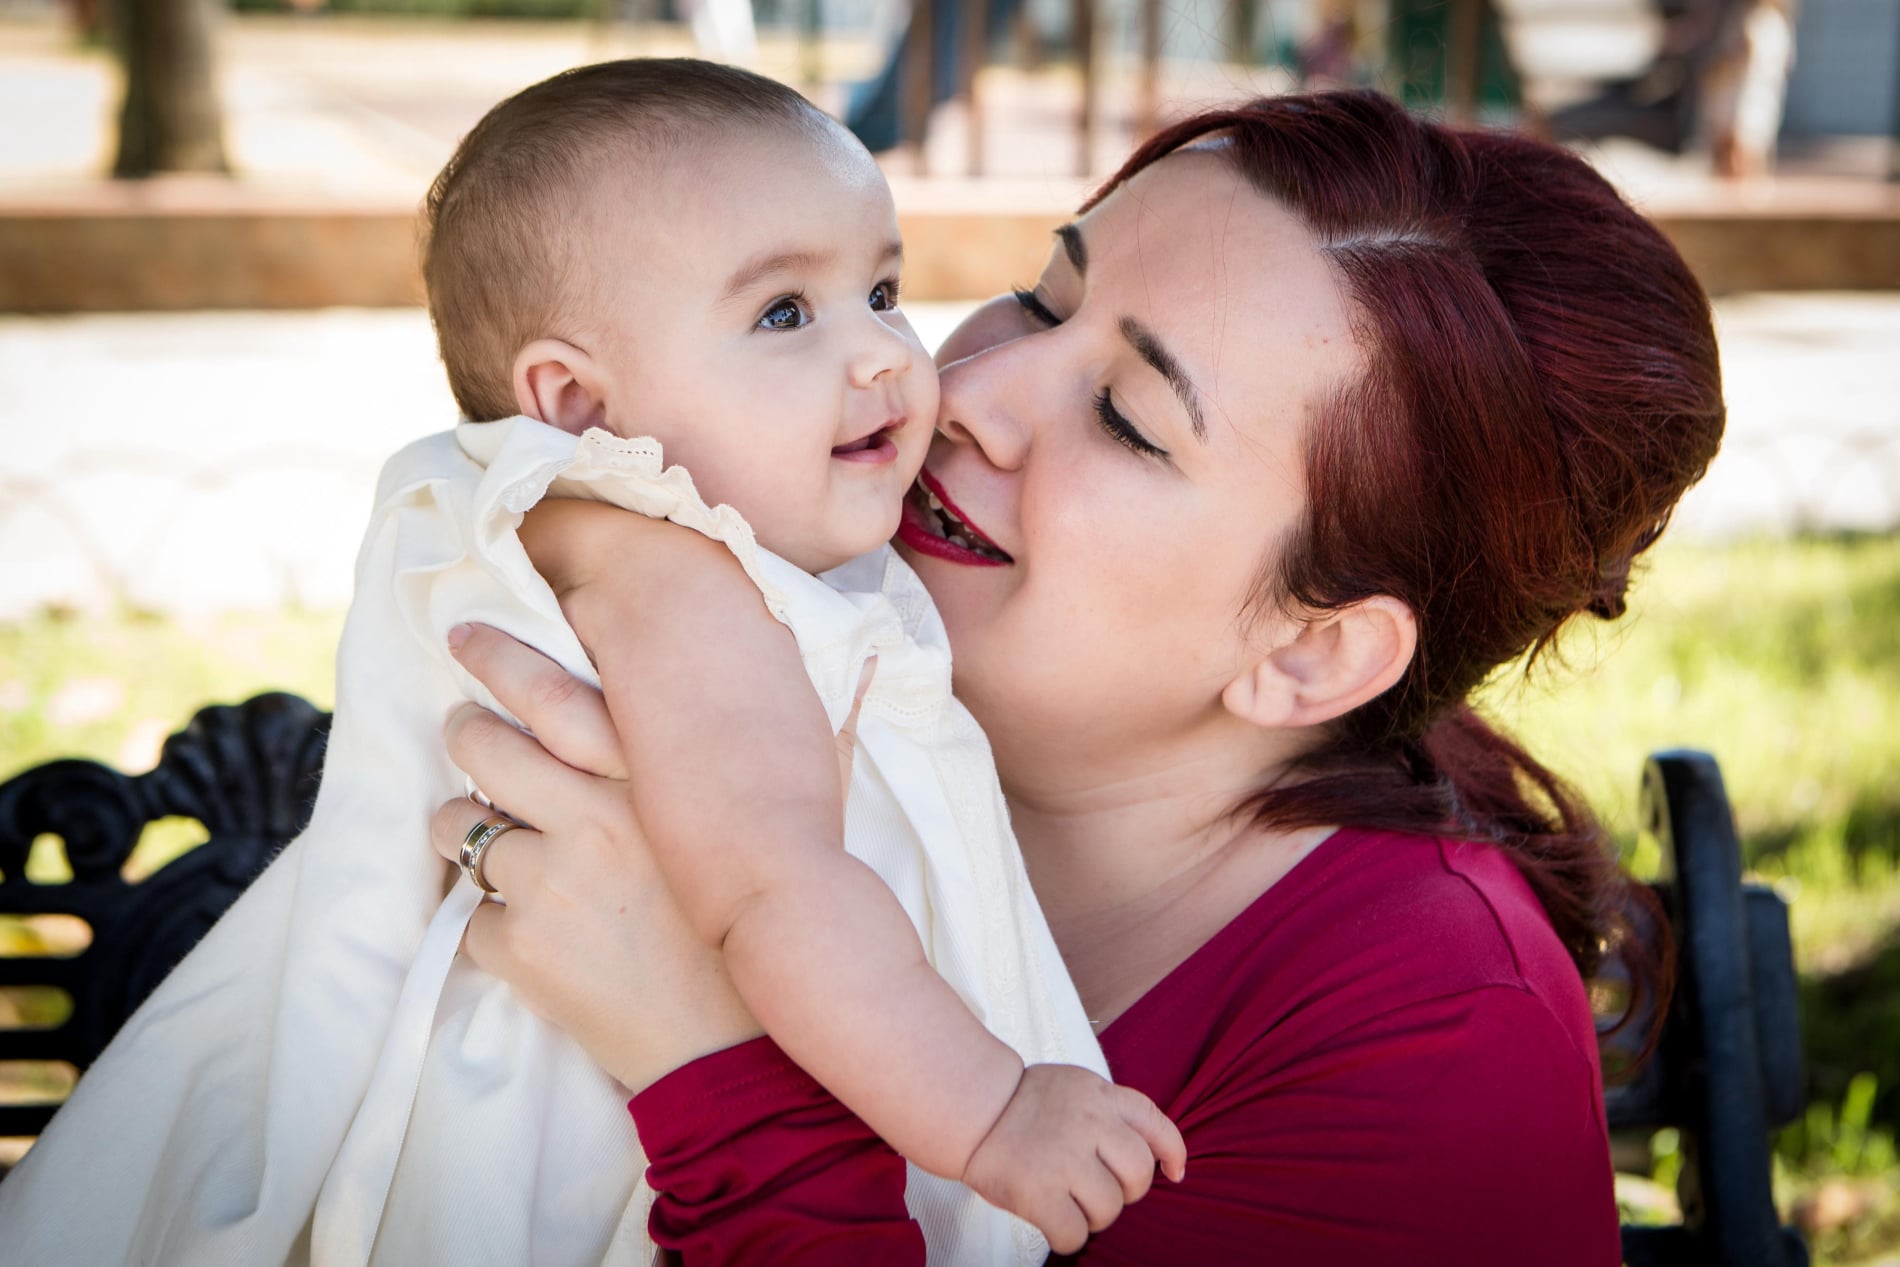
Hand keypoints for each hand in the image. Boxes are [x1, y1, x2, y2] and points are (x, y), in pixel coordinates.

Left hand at [430, 623, 762, 1091]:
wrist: (736, 1056)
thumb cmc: (766, 930)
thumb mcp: (793, 823)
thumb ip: (806, 740)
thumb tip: (872, 662)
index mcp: (653, 779)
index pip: (550, 692)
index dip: (499, 659)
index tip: (467, 639)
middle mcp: (596, 818)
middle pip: (481, 745)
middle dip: (465, 735)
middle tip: (470, 737)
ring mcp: (551, 884)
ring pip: (456, 827)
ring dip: (466, 835)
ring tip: (496, 848)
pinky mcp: (521, 948)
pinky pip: (470, 917)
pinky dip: (493, 927)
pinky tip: (537, 938)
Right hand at [961, 1064, 1187, 1254]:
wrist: (970, 1108)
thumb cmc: (1023, 1106)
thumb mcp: (1076, 1088)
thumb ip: (1111, 1114)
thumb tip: (1162, 1161)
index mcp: (1100, 1095)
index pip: (1155, 1123)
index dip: (1172, 1152)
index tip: (1174, 1172)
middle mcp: (1089, 1122)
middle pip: (1139, 1175)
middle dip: (1123, 1190)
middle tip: (1092, 1186)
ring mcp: (1064, 1157)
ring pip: (1110, 1209)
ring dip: (1092, 1215)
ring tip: (1065, 1198)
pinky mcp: (1038, 1191)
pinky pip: (1075, 1234)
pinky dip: (1066, 1235)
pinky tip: (1050, 1218)